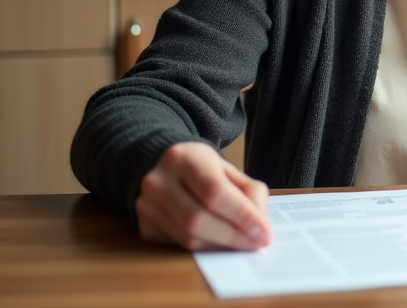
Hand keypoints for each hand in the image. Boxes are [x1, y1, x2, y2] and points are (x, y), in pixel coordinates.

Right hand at [135, 141, 271, 250]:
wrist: (161, 167)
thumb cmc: (201, 169)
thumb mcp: (227, 169)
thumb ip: (249, 191)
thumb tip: (259, 223)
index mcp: (184, 157)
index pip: (215, 191)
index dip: (242, 215)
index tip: (263, 232)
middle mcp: (158, 180)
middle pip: (198, 218)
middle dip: (233, 236)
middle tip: (256, 244)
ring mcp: (146, 205)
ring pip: (187, 237)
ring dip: (220, 246)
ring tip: (241, 245)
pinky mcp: (143, 226)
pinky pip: (178, 245)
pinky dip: (204, 249)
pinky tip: (218, 243)